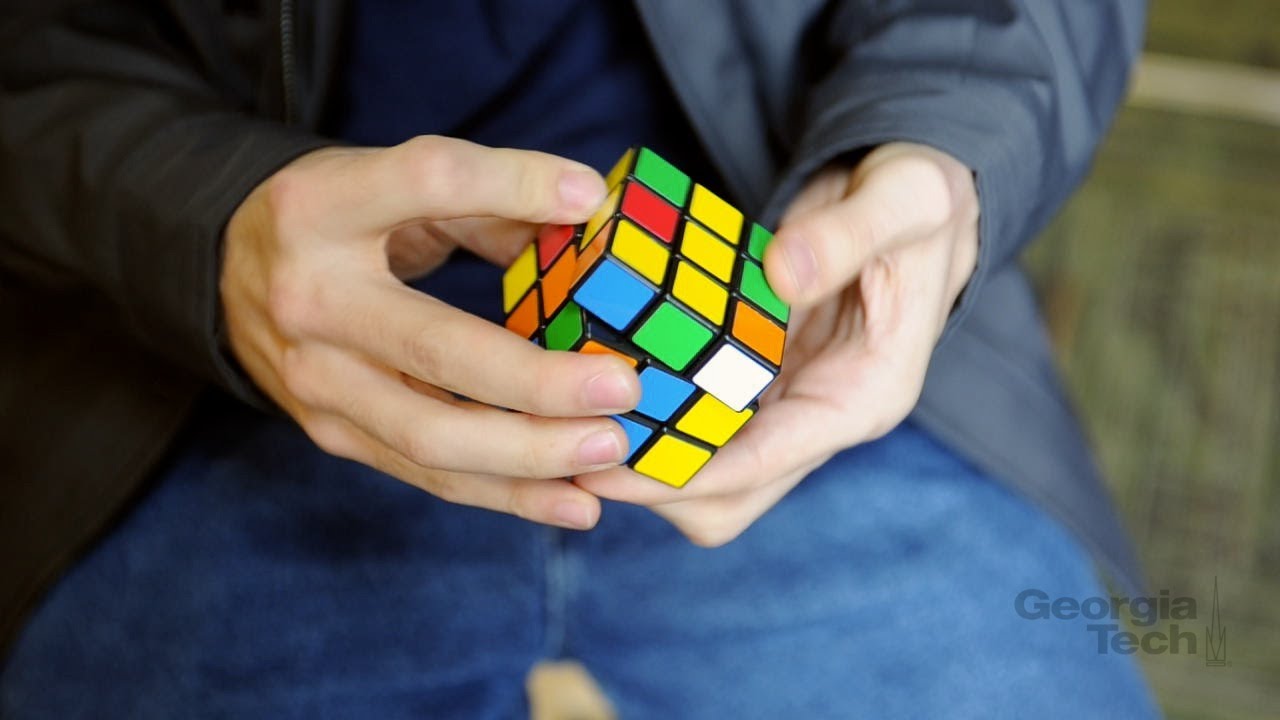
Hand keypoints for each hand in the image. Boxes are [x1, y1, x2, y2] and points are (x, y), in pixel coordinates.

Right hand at [221, 136, 640, 529]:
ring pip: (430, 433)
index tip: (586, 196)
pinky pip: (427, 475)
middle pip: (433, 347)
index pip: (424, 181)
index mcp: (321, 206)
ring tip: (610, 450)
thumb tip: (590, 213)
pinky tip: (573, 504)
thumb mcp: (397, 183)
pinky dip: (506, 495)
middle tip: (622, 388)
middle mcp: (308, 297)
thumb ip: (490, 196)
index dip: (509, 182)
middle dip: (537, 380)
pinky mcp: (330, 432)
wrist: (225, 275)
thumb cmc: (339, 220)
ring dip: (531, 453)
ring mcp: (314, 378)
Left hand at [575, 142, 978, 544]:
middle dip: (652, 487)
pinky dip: (651, 415)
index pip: (765, 463)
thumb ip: (846, 234)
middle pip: (728, 497)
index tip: (607, 468)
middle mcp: (821, 418)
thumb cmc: (919, 200)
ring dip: (645, 459)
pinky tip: (597, 384)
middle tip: (569, 448)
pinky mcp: (757, 381)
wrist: (913, 200)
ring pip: (704, 472)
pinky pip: (696, 420)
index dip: (683, 475)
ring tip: (568, 423)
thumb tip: (783, 273)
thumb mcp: (905, 200)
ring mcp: (785, 404)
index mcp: (864, 397)